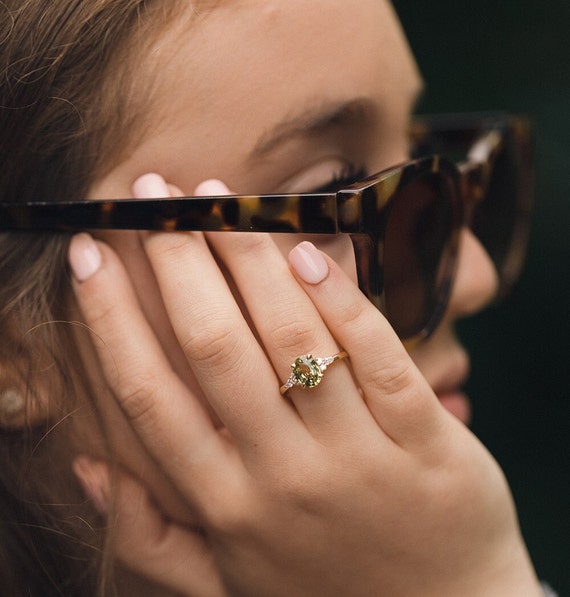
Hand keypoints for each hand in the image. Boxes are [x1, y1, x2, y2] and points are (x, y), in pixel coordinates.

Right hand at [69, 174, 540, 596]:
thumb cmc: (324, 593)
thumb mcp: (226, 583)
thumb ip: (153, 536)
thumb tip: (88, 469)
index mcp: (226, 504)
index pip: (150, 394)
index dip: (111, 315)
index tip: (90, 253)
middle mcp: (282, 476)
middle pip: (214, 347)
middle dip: (175, 259)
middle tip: (154, 196)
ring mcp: (356, 458)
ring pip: (292, 338)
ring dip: (248, 258)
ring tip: (219, 200)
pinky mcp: (424, 442)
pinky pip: (380, 356)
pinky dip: (341, 299)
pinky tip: (306, 249)